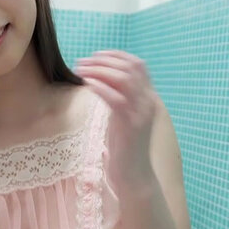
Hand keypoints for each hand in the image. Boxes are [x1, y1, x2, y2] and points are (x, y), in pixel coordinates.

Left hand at [75, 50, 157, 187]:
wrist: (133, 174)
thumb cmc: (123, 145)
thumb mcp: (122, 116)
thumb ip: (118, 97)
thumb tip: (99, 78)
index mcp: (148, 97)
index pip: (138, 65)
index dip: (117, 55)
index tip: (96, 54)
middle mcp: (148, 102)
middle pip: (130, 68)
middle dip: (103, 61)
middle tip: (82, 62)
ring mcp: (142, 113)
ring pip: (125, 79)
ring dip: (99, 70)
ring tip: (80, 70)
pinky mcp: (132, 125)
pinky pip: (117, 99)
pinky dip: (101, 87)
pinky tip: (87, 84)